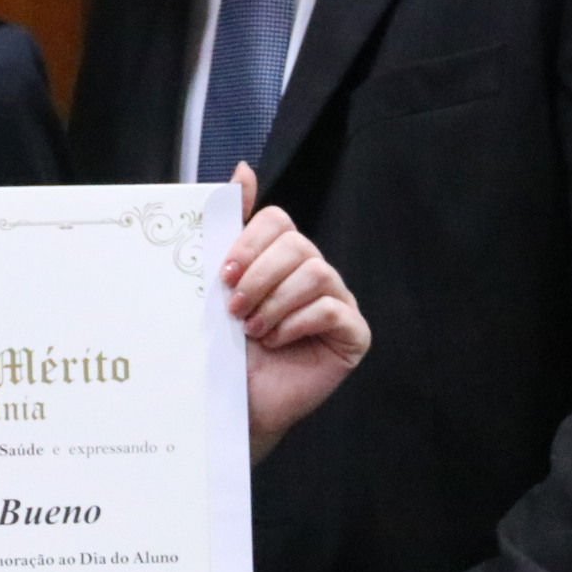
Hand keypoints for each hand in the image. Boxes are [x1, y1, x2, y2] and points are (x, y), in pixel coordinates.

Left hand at [222, 163, 368, 462]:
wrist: (234, 402)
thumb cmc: (226, 348)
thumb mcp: (218, 286)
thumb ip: (231, 229)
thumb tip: (243, 169)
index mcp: (282, 257)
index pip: (278, 220)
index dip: (249, 243)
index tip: (224, 274)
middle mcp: (314, 273)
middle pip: (297, 244)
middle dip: (259, 277)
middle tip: (233, 308)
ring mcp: (338, 302)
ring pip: (316, 273)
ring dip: (275, 303)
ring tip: (252, 329)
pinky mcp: (353, 334)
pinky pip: (333, 310)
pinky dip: (296, 324)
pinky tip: (277, 341)